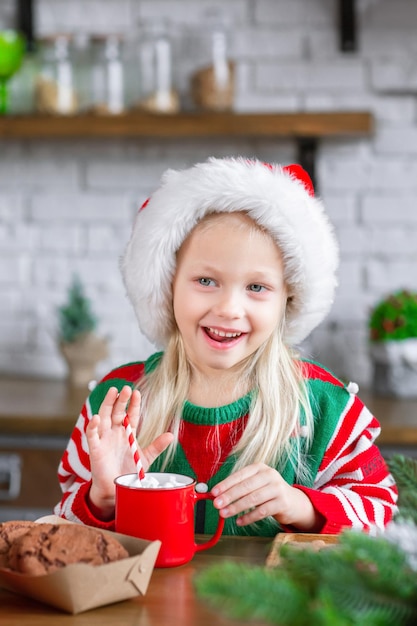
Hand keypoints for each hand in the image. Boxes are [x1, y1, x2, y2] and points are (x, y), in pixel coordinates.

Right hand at [86, 385, 172, 518]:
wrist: (116, 489)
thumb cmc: (128, 472)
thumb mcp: (145, 457)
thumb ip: (156, 446)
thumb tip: (171, 435)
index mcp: (127, 433)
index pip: (131, 415)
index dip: (134, 404)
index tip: (137, 393)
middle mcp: (114, 433)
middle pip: (117, 412)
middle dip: (121, 400)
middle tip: (125, 388)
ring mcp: (104, 439)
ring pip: (104, 417)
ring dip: (108, 404)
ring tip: (113, 392)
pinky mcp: (95, 449)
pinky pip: (92, 436)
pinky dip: (92, 426)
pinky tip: (96, 418)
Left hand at [211, 463, 323, 531]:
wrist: (293, 502)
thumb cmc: (268, 492)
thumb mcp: (256, 484)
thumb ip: (240, 487)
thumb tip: (218, 495)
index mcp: (260, 467)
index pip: (240, 475)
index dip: (226, 484)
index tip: (214, 492)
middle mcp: (270, 475)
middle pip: (246, 486)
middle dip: (229, 496)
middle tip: (216, 504)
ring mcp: (278, 488)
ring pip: (253, 499)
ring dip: (236, 507)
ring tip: (224, 513)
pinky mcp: (282, 503)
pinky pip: (262, 511)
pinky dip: (249, 517)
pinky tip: (239, 521)